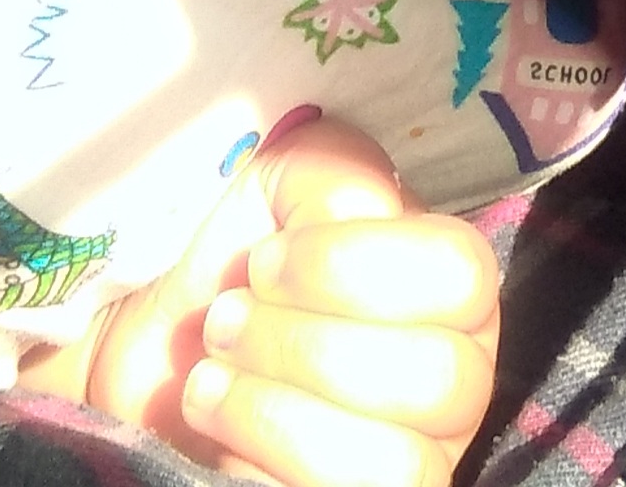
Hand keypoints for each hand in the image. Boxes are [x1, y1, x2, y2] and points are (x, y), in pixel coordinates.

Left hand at [79, 112, 499, 486]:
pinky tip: (221, 439)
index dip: (352, 266)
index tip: (263, 262)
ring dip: (275, 415)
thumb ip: (333, 170)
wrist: (164, 360)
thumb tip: (360, 213)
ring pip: (397, 468)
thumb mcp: (280, 183)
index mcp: (450, 289)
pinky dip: (260, 471)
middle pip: (439, 380)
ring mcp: (416, 463)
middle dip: (303, 346)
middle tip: (226, 324)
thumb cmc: (238, 265)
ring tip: (207, 386)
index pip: (461, 276)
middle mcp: (455, 383)